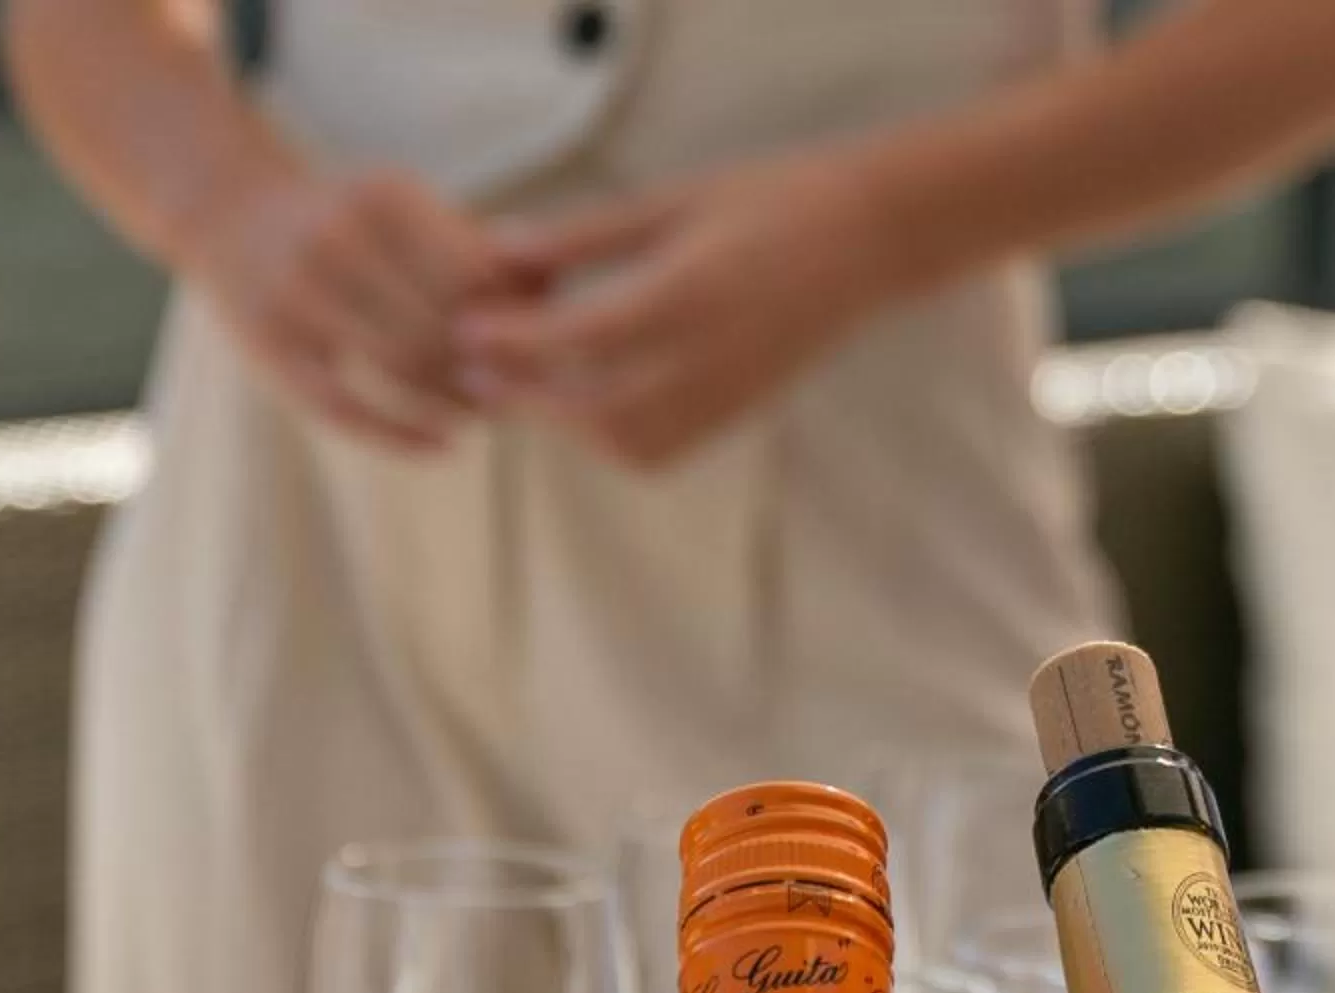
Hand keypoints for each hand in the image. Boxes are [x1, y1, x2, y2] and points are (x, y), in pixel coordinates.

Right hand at [188, 169, 514, 452]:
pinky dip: (400, 435)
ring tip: (490, 416)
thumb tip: (557, 285)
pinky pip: (344, 408)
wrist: (228, 212)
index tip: (545, 349)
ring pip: (402, 364)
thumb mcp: (407, 211)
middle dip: (492, 367)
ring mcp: (295, 291)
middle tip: (526, 395)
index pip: (476, 273)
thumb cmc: (350, 221)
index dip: (516, 321)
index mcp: (383, 195)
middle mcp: (335, 235)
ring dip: (458, 402)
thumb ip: (480, 247)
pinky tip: (444, 446)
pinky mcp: (267, 345)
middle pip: (444, 321)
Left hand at [456, 148, 896, 469]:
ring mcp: (731, 396)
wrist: (869, 242)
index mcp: (694, 295)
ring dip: (570, 427)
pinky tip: (585, 401)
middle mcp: (713, 361)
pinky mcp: (740, 414)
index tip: (465, 329)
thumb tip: (498, 251)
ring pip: (630, 446)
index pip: (583, 339)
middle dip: (533, 401)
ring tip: (529, 387)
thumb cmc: (771, 201)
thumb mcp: (672, 201)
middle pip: (601, 415)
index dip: (515, 343)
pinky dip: (611, 438)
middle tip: (479, 371)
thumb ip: (586, 235)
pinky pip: (661, 450)